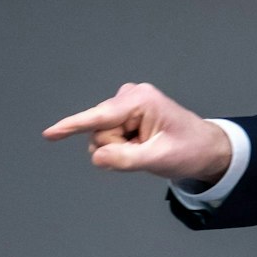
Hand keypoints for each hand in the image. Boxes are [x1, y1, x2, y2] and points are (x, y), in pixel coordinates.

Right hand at [43, 83, 232, 183]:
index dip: (72, 126)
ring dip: (120, 150)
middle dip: (117, 149)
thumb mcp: (160, 159)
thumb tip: (97, 157)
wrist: (206, 149)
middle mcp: (129, 97)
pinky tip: (141, 146)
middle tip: (146, 152)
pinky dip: (122, 148)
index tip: (49, 134)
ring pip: (101, 137)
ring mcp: (125, 105)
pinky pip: (108, 137)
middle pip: (99, 132)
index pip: (99, 118)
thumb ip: (127, 160)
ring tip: (146, 149)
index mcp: (141, 100)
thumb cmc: (190, 150)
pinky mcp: (123, 114)